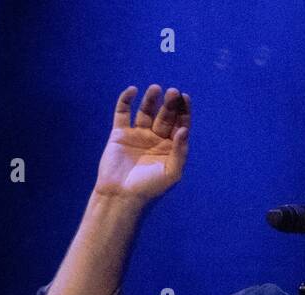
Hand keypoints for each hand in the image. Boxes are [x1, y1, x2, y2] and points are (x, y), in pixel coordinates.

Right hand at [94, 84, 191, 202]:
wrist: (121, 196)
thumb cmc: (150, 188)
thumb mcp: (172, 173)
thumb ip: (180, 151)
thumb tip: (184, 129)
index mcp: (171, 147)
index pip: (180, 123)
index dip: (184, 110)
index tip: (185, 98)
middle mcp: (156, 138)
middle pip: (165, 115)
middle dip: (169, 103)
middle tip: (172, 92)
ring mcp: (138, 134)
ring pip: (145, 111)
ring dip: (151, 99)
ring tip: (156, 89)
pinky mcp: (120, 133)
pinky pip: (122, 113)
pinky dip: (125, 100)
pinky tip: (132, 90)